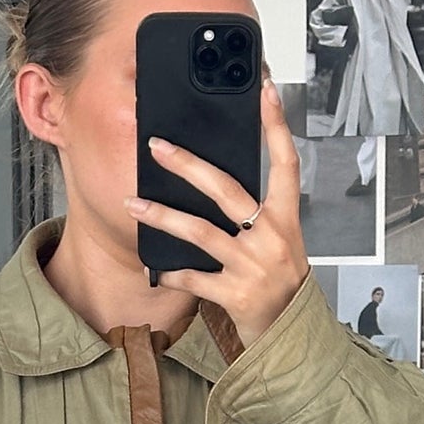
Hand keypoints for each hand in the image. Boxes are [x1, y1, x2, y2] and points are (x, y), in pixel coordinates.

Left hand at [123, 74, 309, 350]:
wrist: (292, 334)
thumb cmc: (281, 283)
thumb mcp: (279, 241)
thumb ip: (255, 213)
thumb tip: (213, 180)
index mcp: (286, 218)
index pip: (286, 163)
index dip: (277, 125)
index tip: (265, 90)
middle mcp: (271, 237)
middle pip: (227, 190)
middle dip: (188, 165)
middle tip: (157, 145)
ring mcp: (252, 267)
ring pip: (200, 232)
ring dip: (161, 215)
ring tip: (132, 201)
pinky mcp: (235, 295)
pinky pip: (194, 279)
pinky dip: (171, 274)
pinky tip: (152, 267)